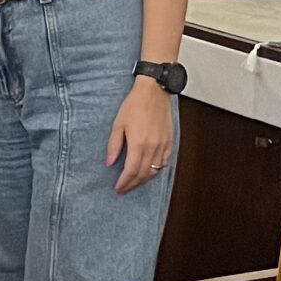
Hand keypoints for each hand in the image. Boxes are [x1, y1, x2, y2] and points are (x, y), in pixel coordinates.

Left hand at [108, 79, 175, 194]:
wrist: (154, 92)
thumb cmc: (135, 105)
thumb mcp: (118, 124)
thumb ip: (114, 145)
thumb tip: (110, 162)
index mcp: (139, 144)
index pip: (132, 171)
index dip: (124, 182)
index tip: (118, 188)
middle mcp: (153, 147)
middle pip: (144, 174)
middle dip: (133, 184)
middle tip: (124, 189)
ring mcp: (163, 145)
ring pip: (155, 171)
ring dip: (144, 180)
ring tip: (135, 183)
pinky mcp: (170, 142)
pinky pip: (165, 163)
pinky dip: (157, 171)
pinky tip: (150, 172)